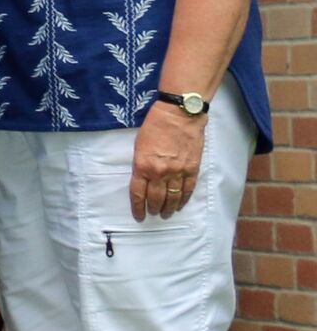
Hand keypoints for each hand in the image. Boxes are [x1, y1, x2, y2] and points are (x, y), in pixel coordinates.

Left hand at [130, 100, 208, 219]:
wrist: (180, 115)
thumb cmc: (155, 126)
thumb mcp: (139, 146)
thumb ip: (141, 165)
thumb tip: (144, 180)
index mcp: (142, 166)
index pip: (138, 193)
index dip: (138, 207)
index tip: (139, 216)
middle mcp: (160, 172)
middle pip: (156, 198)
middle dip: (154, 209)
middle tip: (153, 215)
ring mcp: (178, 172)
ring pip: (173, 197)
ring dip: (169, 208)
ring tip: (166, 214)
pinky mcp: (193, 169)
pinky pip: (188, 189)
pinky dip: (183, 199)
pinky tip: (180, 205)